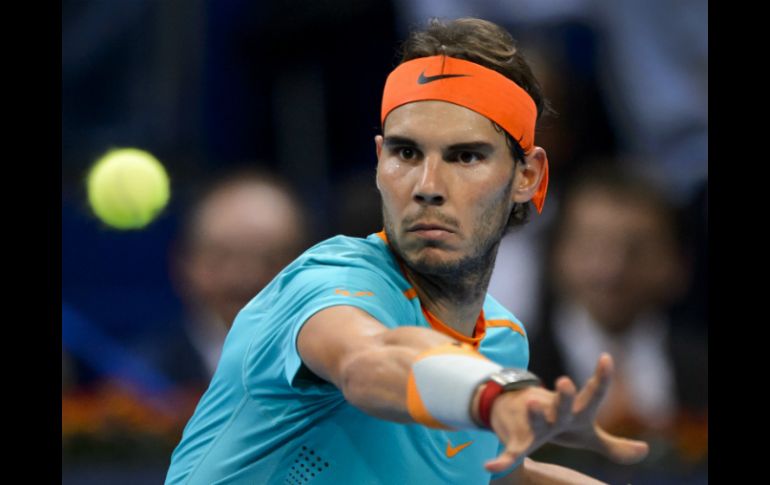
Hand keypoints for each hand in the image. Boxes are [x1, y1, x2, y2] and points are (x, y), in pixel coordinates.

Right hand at [484, 353, 648, 472]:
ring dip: (534, 413)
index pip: (593, 394)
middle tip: (565, 382)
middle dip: (565, 395)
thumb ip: (613, 445)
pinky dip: (502, 459)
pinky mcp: (517, 438)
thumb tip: (644, 451)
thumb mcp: (585, 434)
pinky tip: (491, 467)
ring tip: (533, 403)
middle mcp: (554, 412)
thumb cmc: (556, 422)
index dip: (601, 378)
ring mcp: (534, 422)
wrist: (513, 409)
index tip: (606, 357)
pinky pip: (512, 452)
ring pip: (534, 418)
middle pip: (563, 404)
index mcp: (575, 411)